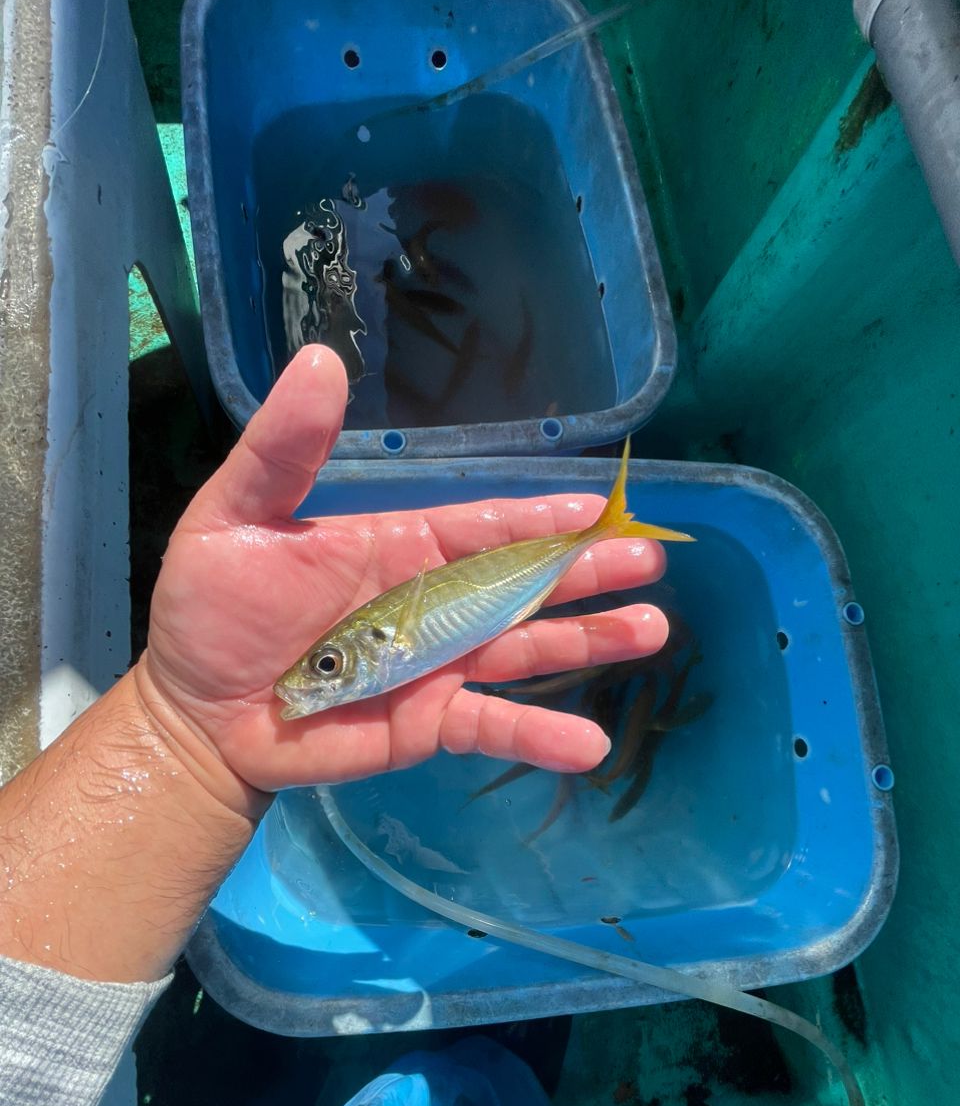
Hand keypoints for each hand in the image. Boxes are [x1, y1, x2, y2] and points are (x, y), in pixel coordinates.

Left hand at [141, 346, 668, 797]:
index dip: (540, 514)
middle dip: (587, 570)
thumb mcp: (235, 517)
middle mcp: (432, 607)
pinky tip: (591, 744)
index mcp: (399, 550)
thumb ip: (283, 450)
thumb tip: (320, 361)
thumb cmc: (212, 612)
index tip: (598, 504)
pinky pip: (492, 727)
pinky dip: (540, 735)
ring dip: (589, 640)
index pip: (484, 527)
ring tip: (653, 627)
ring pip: (526, 650)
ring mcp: (437, 667)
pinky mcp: (428, 724)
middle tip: (651, 557)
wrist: (196, 714)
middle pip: (523, 584)